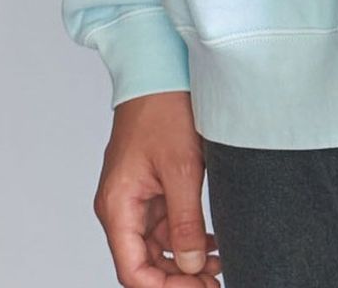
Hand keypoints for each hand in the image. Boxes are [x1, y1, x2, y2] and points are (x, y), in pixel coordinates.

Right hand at [93, 91, 221, 283]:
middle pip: (144, 263)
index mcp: (118, 206)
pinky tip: (212, 243)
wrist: (159, 71)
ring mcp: (133, 197)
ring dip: (185, 259)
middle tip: (215, 282)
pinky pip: (163, 225)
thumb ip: (186, 222)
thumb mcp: (182, 168)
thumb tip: (193, 266)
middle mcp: (120, 207)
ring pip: (155, 247)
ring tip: (219, 265)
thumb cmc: (163, 109)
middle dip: (178, 278)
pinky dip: (185, 237)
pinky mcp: (148, 187)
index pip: (133, 270)